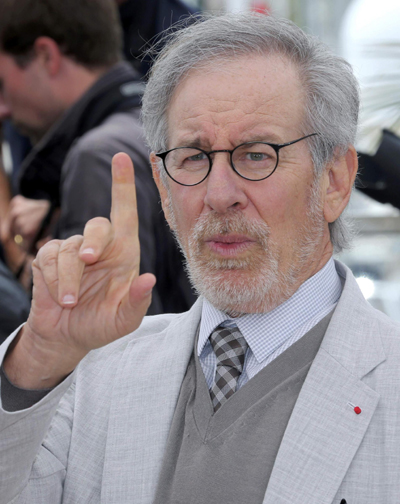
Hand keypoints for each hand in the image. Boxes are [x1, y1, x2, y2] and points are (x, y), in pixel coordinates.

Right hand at [4, 153, 155, 387]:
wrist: (67, 336)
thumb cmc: (102, 323)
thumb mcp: (124, 319)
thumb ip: (137, 301)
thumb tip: (149, 279)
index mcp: (123, 253)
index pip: (125, 213)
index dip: (123, 185)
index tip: (122, 157)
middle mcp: (100, 247)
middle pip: (97, 225)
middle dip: (93, 242)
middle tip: (89, 261)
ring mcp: (72, 251)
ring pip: (69, 249)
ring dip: (69, 278)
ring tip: (72, 302)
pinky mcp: (48, 259)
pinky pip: (48, 259)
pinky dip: (54, 281)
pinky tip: (60, 297)